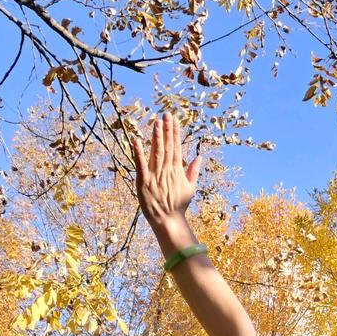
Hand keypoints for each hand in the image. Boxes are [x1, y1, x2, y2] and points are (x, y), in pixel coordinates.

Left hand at [130, 111, 200, 230]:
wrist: (169, 221)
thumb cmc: (178, 205)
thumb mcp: (190, 188)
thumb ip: (193, 171)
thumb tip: (199, 157)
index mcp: (177, 172)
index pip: (177, 148)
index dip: (175, 133)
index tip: (174, 120)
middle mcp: (167, 172)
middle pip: (167, 147)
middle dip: (167, 130)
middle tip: (166, 115)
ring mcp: (155, 176)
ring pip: (156, 153)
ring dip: (156, 137)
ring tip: (156, 122)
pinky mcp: (144, 182)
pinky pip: (141, 165)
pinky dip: (138, 153)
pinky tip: (137, 140)